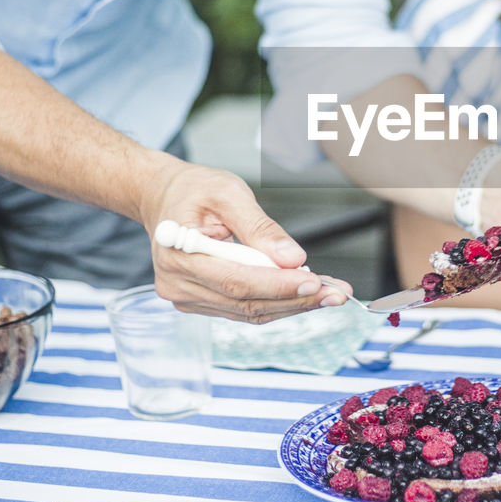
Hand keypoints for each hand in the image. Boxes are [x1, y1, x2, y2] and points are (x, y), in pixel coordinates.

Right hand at [136, 155, 348, 322]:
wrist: (163, 198)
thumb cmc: (194, 190)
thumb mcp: (228, 192)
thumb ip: (260, 226)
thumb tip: (293, 258)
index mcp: (179, 253)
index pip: (237, 280)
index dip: (279, 285)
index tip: (316, 281)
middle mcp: (178, 284)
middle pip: (246, 302)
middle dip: (296, 299)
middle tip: (337, 294)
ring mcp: (187, 298)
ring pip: (249, 311)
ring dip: (293, 305)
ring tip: (330, 294)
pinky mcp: (200, 303)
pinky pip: (244, 309)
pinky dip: (278, 303)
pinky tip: (306, 293)